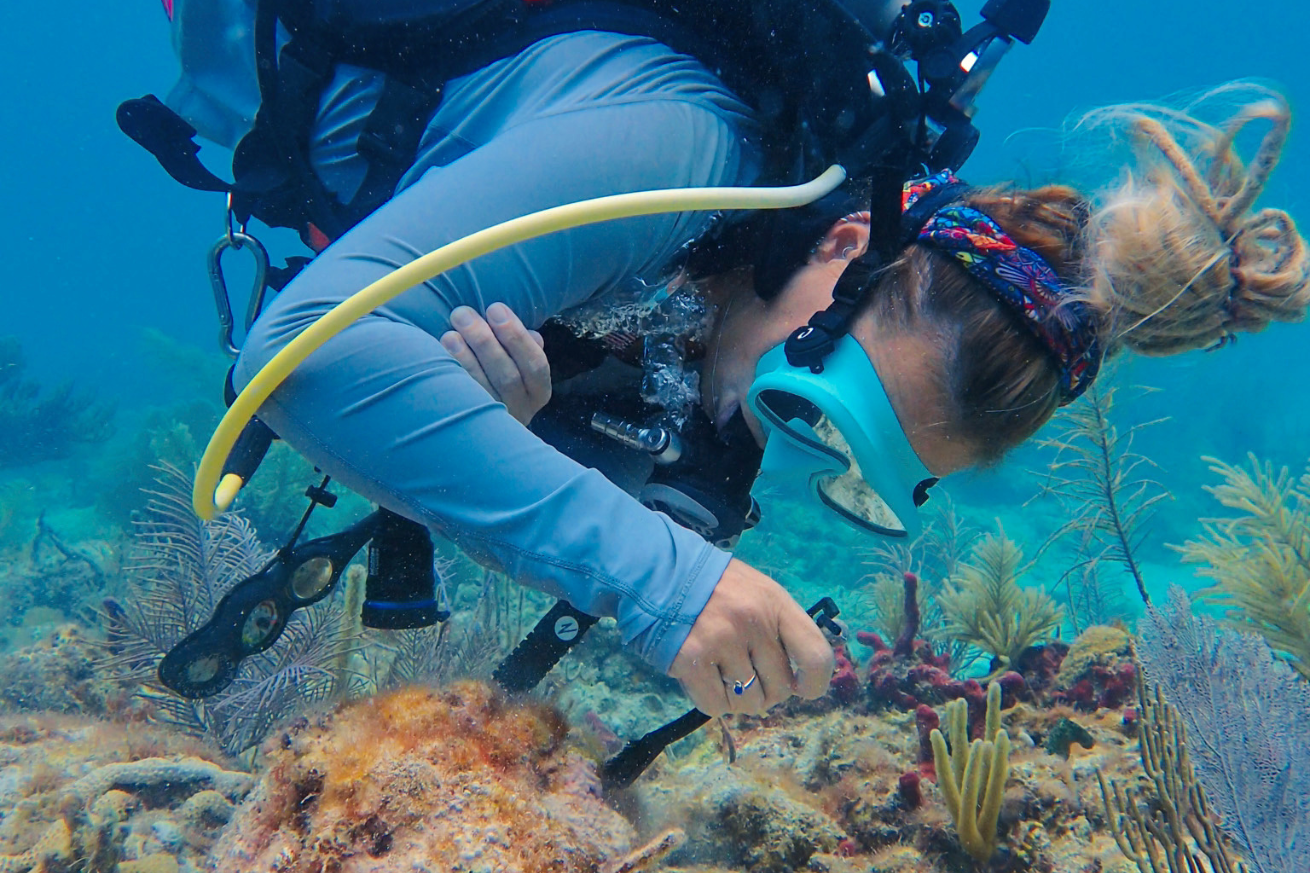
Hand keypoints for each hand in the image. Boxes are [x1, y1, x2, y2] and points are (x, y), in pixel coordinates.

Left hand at [441, 303, 551, 424]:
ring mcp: (495, 421)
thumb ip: (523, 348)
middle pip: (508, 376)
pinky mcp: (470, 426)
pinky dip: (452, 376)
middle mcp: (520, 410)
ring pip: (483, 390)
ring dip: (466, 357)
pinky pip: (461, 401)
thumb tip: (532, 334)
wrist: (476, 430)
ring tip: (451, 333)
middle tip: (463, 313)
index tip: (495, 308)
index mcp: (537, 392)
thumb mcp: (519, 367)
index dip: (516, 336)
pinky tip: (438, 356)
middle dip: (485, 341)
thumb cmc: (499, 378)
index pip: (535, 364)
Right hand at [668, 559, 835, 716]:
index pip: (815, 655)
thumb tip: (796, 683)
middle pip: (780, 688)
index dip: (814, 682)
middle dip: (767, 691)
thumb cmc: (716, 588)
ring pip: (748, 702)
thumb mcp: (757, 593)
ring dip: (738, 698)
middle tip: (748, 677)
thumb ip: (779, 630)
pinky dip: (713, 701)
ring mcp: (721, 642)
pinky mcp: (691, 660)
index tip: (801, 688)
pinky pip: (716, 706)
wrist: (660, 573)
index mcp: (775, 603)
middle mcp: (753, 622)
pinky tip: (705, 680)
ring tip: (723, 674)